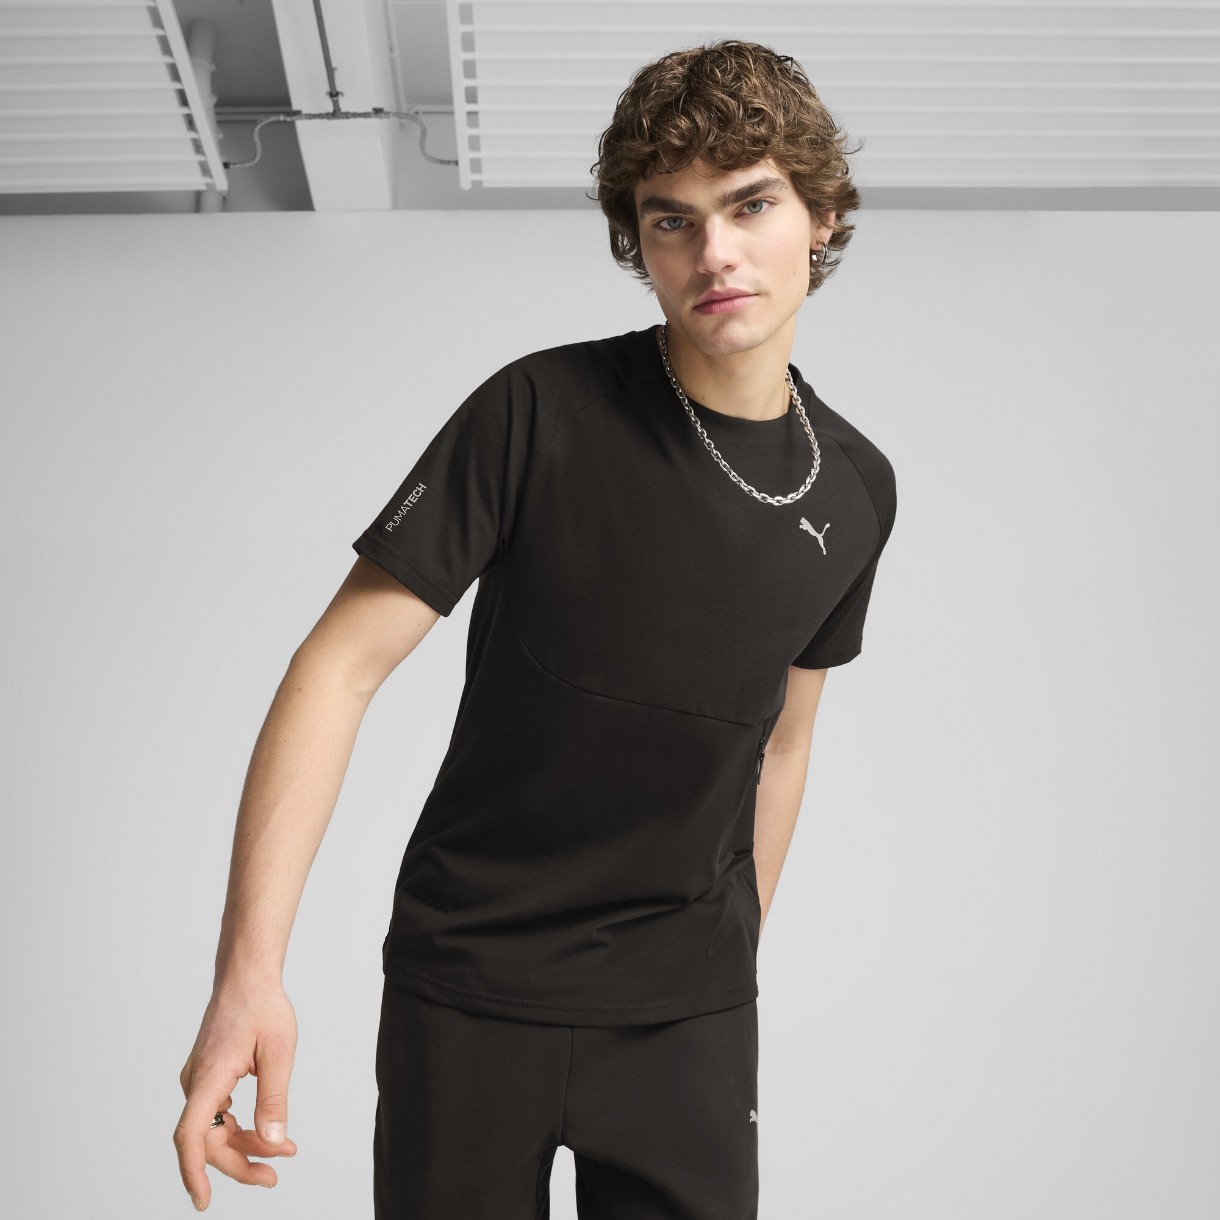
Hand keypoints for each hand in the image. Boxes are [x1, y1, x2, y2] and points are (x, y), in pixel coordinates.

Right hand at [173, 982, 299, 1210]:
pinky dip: (240, 1127)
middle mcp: (196, 1082)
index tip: (203, 1201)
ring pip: (214, 1128)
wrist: (247, 976)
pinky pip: (217, 1113)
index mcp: (210, 1076)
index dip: (193, 1172)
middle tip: (274, 1175)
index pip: (190, 1135)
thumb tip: (272, 1142)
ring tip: (282, 1153)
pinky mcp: (207, 1078)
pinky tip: (266, 1133)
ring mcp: (199, 1080)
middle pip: (207, 1139)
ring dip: (244, 1145)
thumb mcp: (279, 1053)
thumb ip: (274, 1099)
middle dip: (239, 1162)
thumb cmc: (263, 1007)